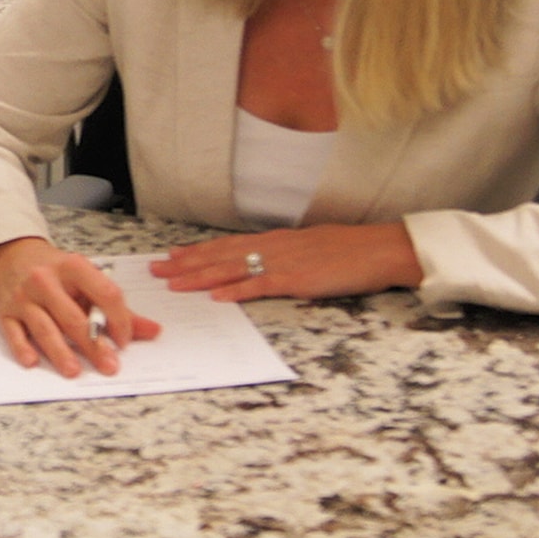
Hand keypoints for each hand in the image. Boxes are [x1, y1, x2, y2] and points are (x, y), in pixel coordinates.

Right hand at [0, 236, 162, 376]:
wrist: (13, 256)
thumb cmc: (56, 271)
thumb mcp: (87, 279)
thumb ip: (117, 307)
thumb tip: (152, 331)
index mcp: (73, 267)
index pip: (104, 293)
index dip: (118, 319)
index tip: (124, 341)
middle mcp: (45, 280)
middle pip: (73, 316)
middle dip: (92, 344)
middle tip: (109, 365)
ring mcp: (23, 296)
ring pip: (44, 328)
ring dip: (60, 351)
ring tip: (74, 371)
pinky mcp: (4, 311)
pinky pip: (13, 333)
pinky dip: (22, 348)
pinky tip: (32, 361)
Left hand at [149, 223, 422, 303]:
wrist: (382, 248)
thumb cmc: (352, 250)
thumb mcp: (312, 246)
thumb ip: (286, 254)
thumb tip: (265, 263)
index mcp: (277, 240)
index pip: (227, 245)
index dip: (197, 251)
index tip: (171, 255)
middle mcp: (273, 247)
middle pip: (220, 255)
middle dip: (186, 264)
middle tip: (156, 270)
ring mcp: (284, 263)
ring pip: (232, 269)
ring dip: (200, 277)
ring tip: (173, 284)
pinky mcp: (297, 280)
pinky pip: (260, 285)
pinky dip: (236, 291)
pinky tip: (217, 297)